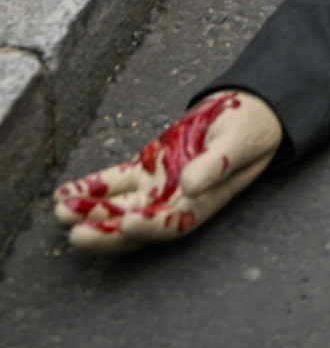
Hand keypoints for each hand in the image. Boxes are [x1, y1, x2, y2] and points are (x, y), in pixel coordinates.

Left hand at [53, 91, 282, 253]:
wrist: (246, 114)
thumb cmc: (250, 130)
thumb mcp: (238, 142)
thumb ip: (217, 163)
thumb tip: (190, 185)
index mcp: (201, 203)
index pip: (171, 225)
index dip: (149, 228)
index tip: (127, 223)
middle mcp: (175, 202)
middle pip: (136, 225)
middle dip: (105, 232)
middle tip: (75, 234)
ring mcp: (158, 186)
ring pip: (119, 206)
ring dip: (90, 212)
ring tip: (61, 211)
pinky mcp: (147, 168)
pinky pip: (114, 184)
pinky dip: (91, 189)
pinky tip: (65, 193)